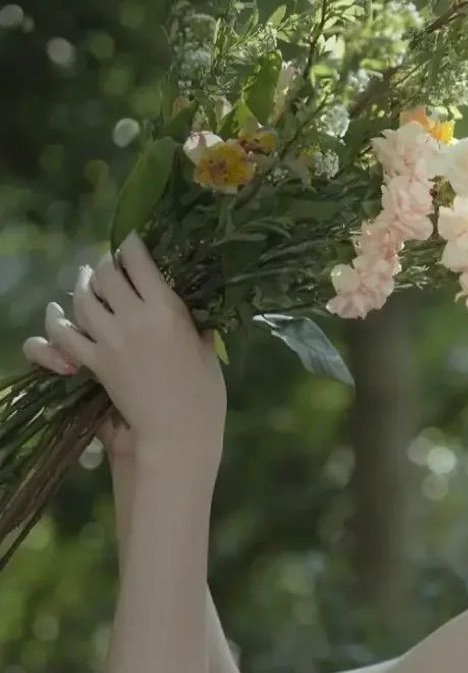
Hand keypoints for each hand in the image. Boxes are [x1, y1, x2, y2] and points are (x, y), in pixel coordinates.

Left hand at [41, 232, 226, 467]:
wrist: (179, 432)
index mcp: (167, 309)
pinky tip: (58, 314)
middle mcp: (134, 318)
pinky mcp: (94, 363)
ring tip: (86, 280)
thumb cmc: (204, 393)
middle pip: (105, 273)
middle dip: (105, 263)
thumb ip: (194, 319)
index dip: (130, 243)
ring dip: (82, 286)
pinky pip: (64, 335)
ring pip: (82, 298)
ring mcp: (110, 340)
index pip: (137, 260)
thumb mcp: (206, 346)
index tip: (131, 240)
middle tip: (111, 264)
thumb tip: (193, 300)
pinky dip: (56, 323)